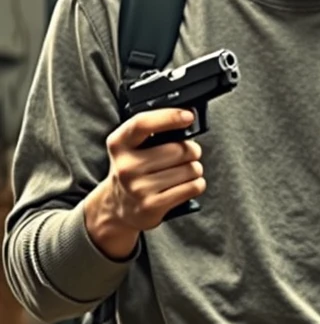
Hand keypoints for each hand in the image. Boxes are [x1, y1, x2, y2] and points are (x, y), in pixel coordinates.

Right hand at [83, 109, 204, 257]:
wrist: (118, 207)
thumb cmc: (134, 170)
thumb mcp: (131, 147)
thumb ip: (152, 131)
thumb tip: (186, 120)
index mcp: (119, 144)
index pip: (142, 124)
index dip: (169, 117)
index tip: (188, 116)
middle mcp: (126, 166)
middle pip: (179, 149)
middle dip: (192, 150)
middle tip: (187, 154)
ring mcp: (138, 188)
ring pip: (190, 169)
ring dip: (195, 169)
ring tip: (182, 172)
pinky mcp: (153, 205)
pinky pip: (193, 187)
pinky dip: (197, 184)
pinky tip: (185, 185)